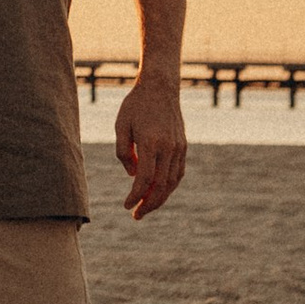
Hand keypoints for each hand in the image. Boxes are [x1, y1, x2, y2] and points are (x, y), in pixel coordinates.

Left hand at [115, 78, 186, 218]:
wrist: (160, 87)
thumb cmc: (135, 106)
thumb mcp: (121, 126)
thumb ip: (123, 152)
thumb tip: (133, 176)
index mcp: (151, 143)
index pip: (145, 179)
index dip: (136, 196)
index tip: (126, 205)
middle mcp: (168, 148)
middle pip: (161, 186)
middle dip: (149, 204)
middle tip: (137, 216)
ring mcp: (178, 148)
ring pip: (172, 182)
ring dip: (160, 198)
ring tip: (146, 207)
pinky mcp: (183, 146)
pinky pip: (178, 173)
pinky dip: (169, 186)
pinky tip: (159, 192)